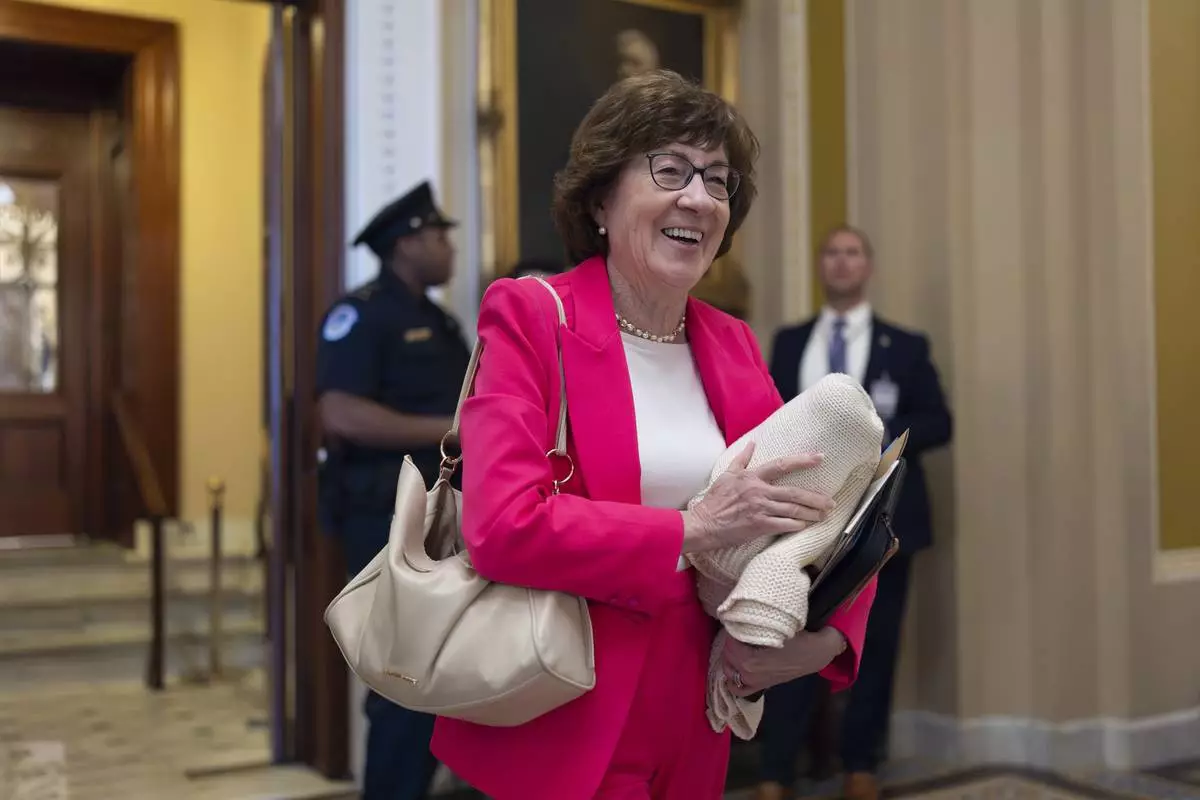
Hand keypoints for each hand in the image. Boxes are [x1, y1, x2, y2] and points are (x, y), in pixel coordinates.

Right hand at [681, 441, 833, 552]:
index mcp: (752, 477)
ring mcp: (760, 509)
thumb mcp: (726, 475)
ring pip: (793, 510)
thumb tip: (752, 443)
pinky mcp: (759, 525)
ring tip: (823, 515)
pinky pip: (785, 525)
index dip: (802, 461)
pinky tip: (805, 526)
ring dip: (811, 513)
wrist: (704, 524)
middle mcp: (759, 491)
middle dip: (816, 497)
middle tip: (831, 502)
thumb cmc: (714, 501)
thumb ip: (742, 459)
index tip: (820, 458)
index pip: (782, 465)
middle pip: (794, 492)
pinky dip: (797, 526)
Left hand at [721, 628, 847, 696]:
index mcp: (753, 661)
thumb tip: (740, 614)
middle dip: (731, 641)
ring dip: (730, 657)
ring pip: (729, 670)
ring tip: (738, 645)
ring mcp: (755, 683)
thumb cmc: (800, 638)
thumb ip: (758, 623)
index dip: (732, 629)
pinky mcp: (761, 687)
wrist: (817, 654)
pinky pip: (738, 690)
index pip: (730, 642)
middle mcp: (750, 674)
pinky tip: (735, 668)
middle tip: (739, 629)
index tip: (738, 620)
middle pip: (728, 654)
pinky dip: (733, 680)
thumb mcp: (778, 626)